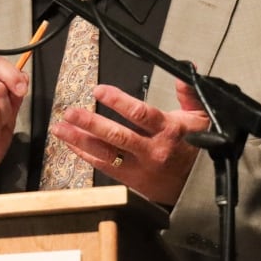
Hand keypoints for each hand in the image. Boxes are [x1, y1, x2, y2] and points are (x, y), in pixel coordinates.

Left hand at [50, 79, 208, 204]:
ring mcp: (140, 166)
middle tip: (70, 112)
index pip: (140, 114)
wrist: (199, 186)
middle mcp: (152, 149)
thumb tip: (182, 74)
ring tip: (61, 128)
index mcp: (167, 130)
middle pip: (117, 135)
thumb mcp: (199, 117)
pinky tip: (72, 145)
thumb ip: (189, 94)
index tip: (99, 90)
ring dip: (80, 140)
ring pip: (106, 153)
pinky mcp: (132, 180)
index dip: (118, 101)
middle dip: (90, 122)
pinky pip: (105, 167)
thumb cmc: (197, 147)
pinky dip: (86, 156)